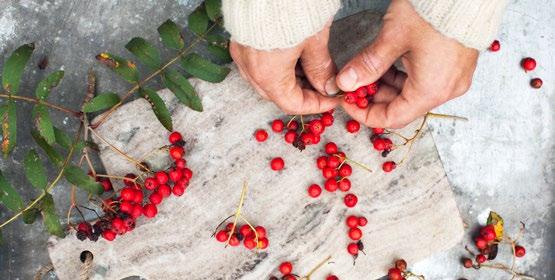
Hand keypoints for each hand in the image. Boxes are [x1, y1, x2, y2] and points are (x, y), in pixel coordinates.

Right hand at [230, 23, 339, 114]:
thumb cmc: (294, 5)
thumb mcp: (315, 39)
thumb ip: (320, 67)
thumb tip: (328, 86)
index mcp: (268, 75)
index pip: (293, 104)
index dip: (316, 105)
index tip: (333, 98)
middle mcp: (250, 69)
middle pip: (276, 94)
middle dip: (302, 94)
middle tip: (324, 86)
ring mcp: (241, 53)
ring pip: (264, 80)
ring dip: (288, 81)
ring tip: (311, 70)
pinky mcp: (240, 38)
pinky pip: (255, 64)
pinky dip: (274, 67)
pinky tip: (292, 57)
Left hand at [336, 0, 478, 127]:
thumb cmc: (434, 10)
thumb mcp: (393, 37)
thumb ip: (368, 64)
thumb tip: (346, 82)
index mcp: (431, 90)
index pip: (392, 118)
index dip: (365, 114)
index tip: (348, 102)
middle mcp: (447, 89)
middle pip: (403, 106)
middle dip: (376, 97)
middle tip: (355, 83)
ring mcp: (454, 77)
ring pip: (414, 92)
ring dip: (389, 85)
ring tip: (369, 69)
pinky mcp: (457, 64)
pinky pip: (427, 80)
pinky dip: (405, 76)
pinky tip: (389, 62)